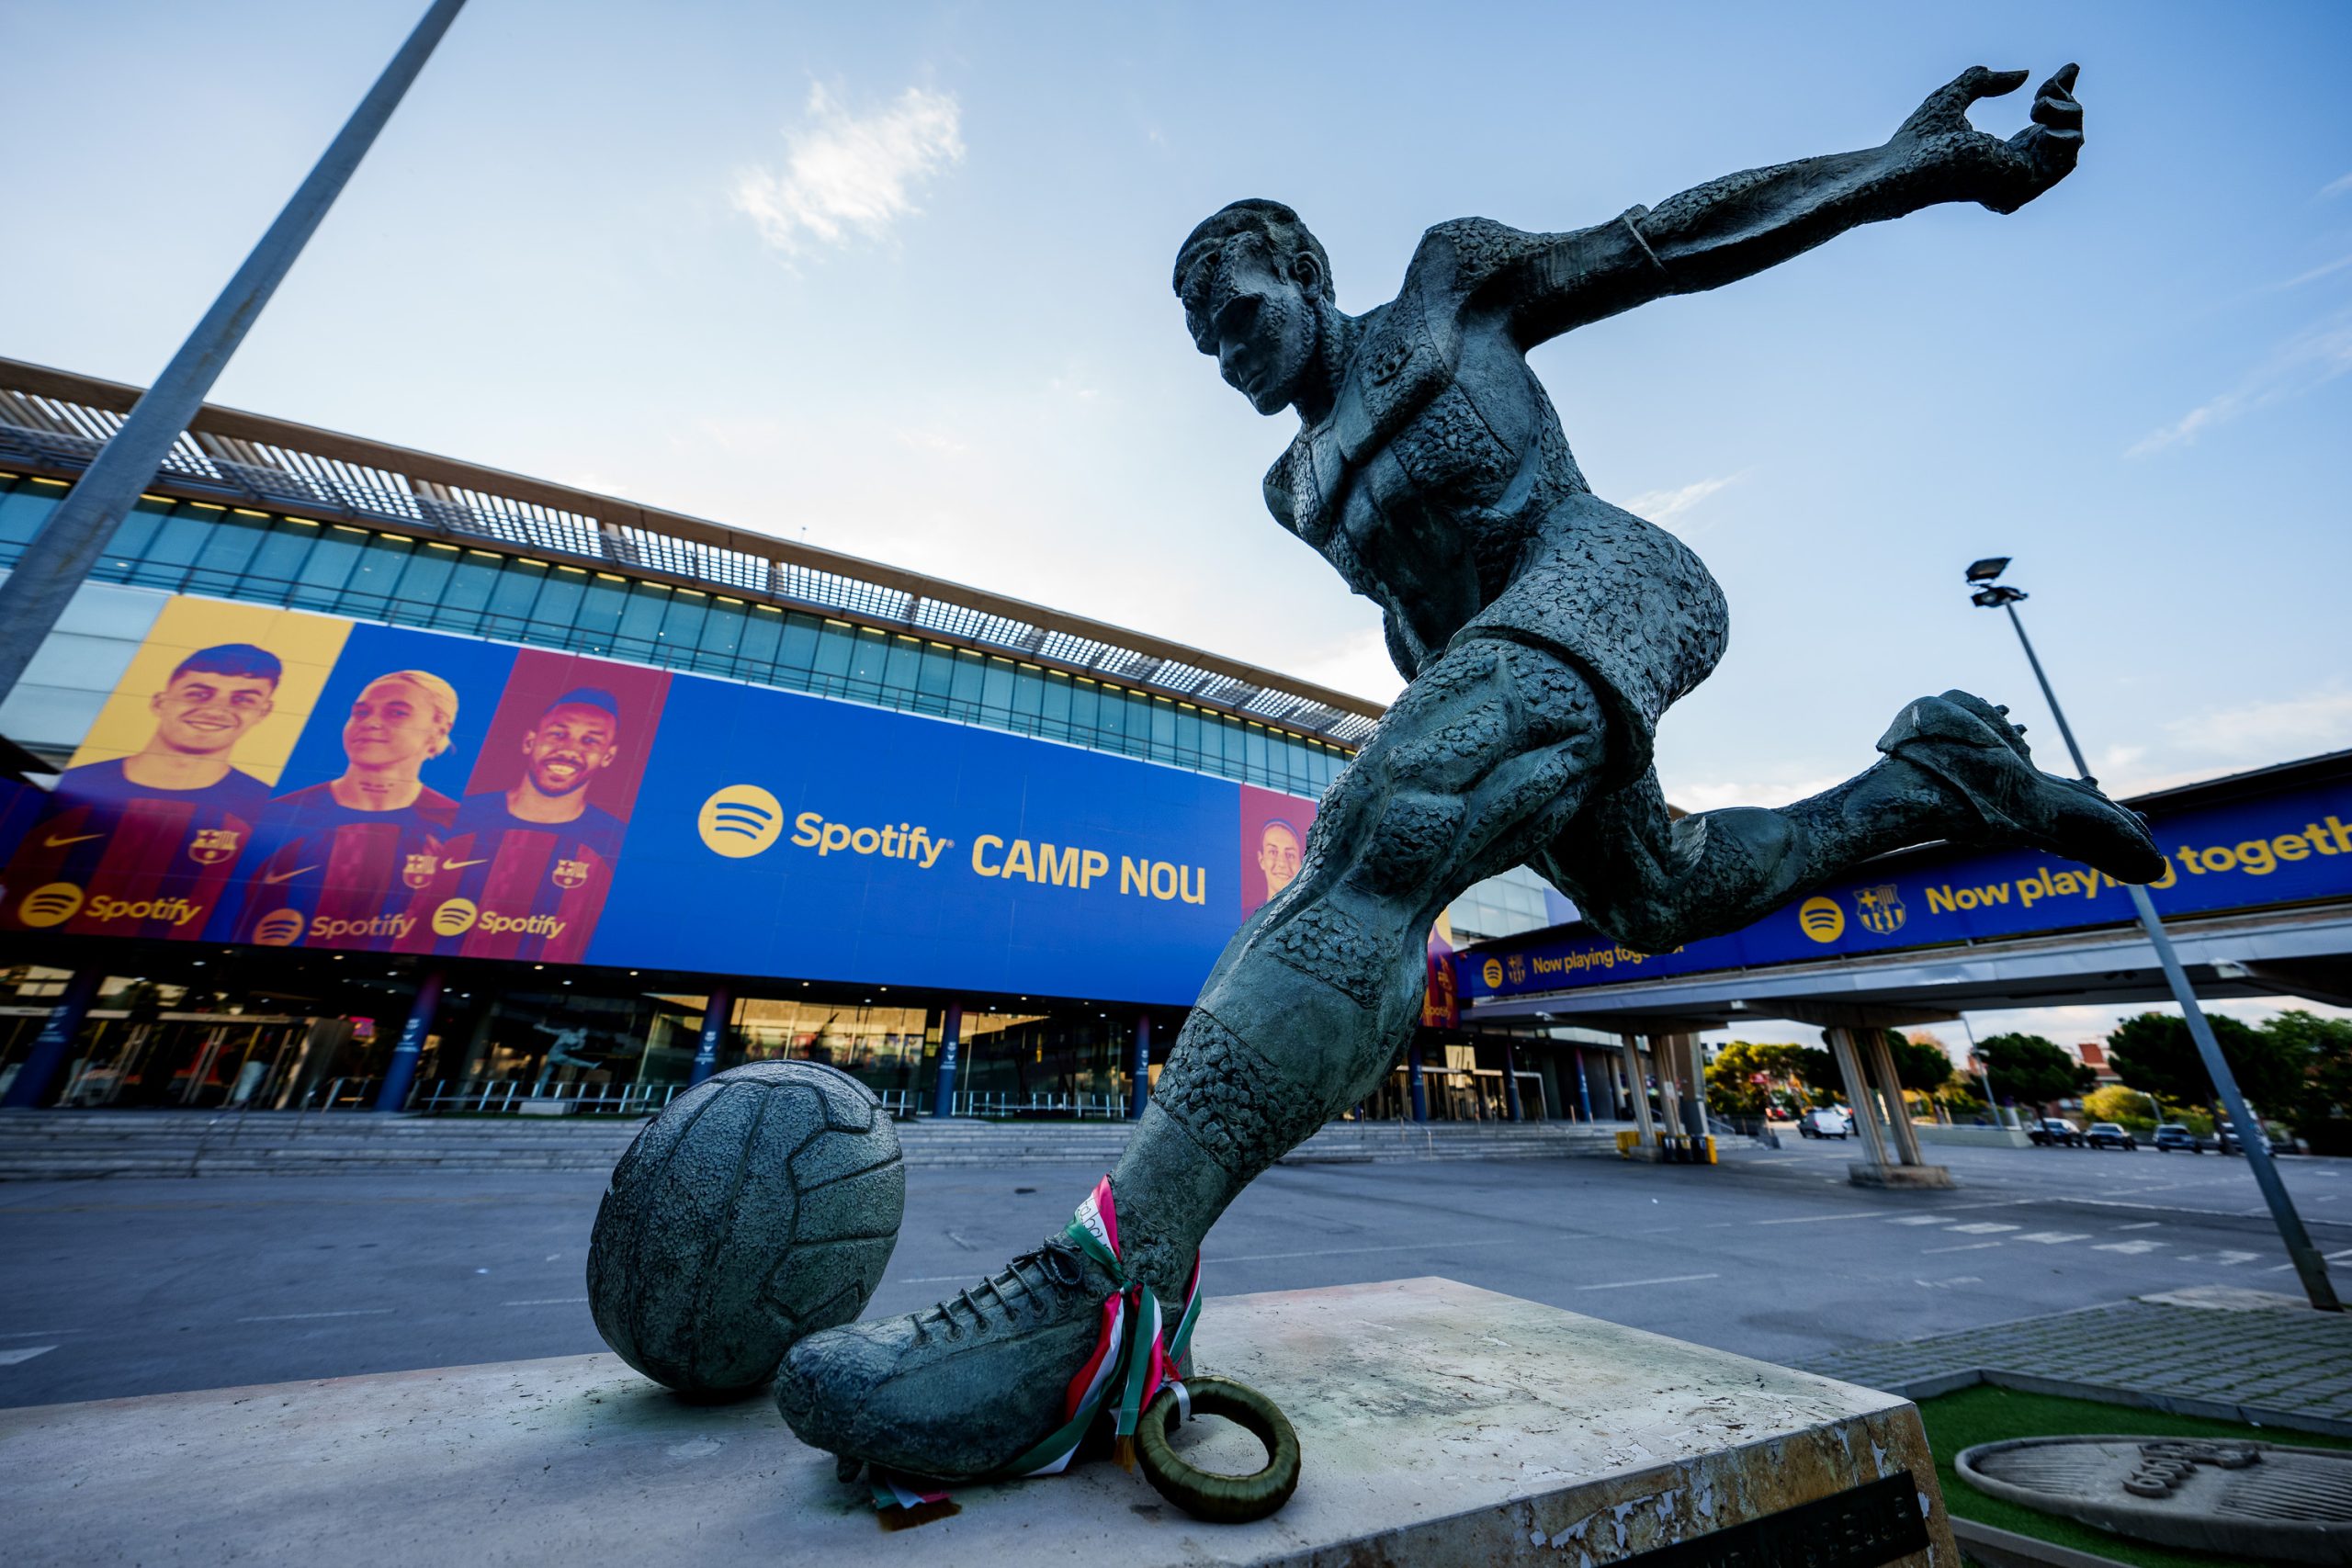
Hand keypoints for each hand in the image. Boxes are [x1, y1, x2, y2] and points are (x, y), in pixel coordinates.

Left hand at [1891, 63, 2082, 212]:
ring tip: (2036, 104)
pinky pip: (2065, 161)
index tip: (2070, 68)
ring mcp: (2021, 181)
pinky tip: (2038, 114)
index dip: (2062, 94)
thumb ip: (1985, 81)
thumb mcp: (1956, 95)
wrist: (1903, 165)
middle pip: (2066, 134)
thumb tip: (2023, 74)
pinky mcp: (2022, 184)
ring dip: (2065, 113)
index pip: (2046, 128)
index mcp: (2003, 157)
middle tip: (2038, 93)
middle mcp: (2016, 173)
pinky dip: (2063, 129)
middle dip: (2064, 101)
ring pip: (2072, 145)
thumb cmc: (1917, 140)